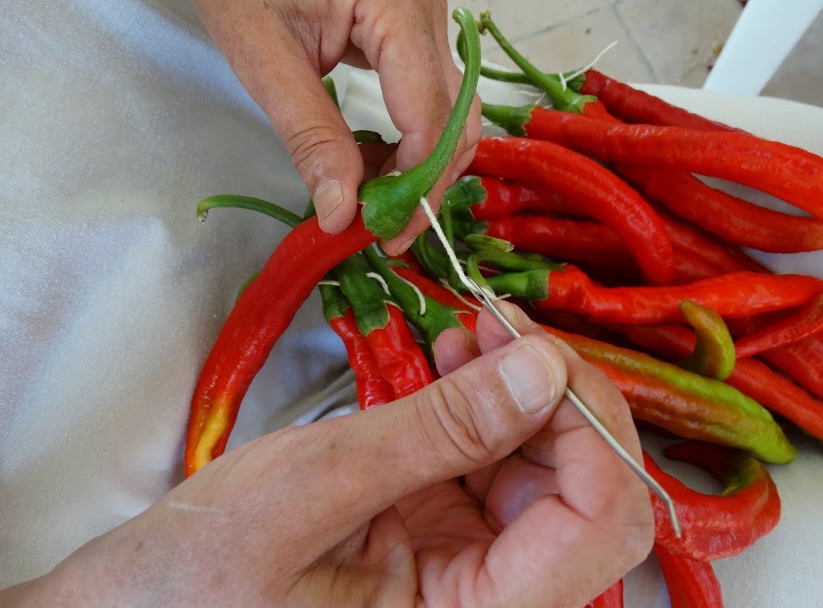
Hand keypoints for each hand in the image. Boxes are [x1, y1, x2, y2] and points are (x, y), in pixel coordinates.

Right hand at [12, 303, 652, 605]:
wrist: (142, 603)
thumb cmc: (202, 572)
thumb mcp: (315, 486)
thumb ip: (437, 431)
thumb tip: (544, 367)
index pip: (597, 527)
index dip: (589, 432)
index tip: (540, 355)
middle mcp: (489, 599)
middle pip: (584, 493)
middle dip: (553, 395)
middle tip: (501, 325)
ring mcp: (468, 568)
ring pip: (543, 470)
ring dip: (516, 391)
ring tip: (469, 332)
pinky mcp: (442, 536)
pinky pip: (492, 465)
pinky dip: (480, 405)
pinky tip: (453, 362)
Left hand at [156, 0, 481, 251]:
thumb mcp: (264, 61)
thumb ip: (311, 137)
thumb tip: (342, 211)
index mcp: (393, 1)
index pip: (430, 115)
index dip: (416, 184)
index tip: (390, 234)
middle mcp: (425, 4)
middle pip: (455, 117)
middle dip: (425, 181)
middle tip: (386, 230)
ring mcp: (425, 12)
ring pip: (450, 111)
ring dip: (419, 164)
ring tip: (372, 200)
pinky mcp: (414, 26)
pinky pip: (430, 95)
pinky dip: (409, 138)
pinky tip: (373, 161)